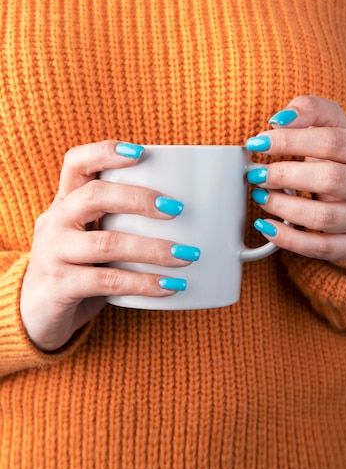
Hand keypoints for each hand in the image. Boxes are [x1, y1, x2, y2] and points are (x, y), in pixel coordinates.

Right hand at [20, 141, 198, 351]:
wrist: (35, 315)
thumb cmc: (77, 270)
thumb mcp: (90, 239)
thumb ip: (120, 223)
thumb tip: (187, 216)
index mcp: (65, 203)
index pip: (76, 163)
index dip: (106, 152)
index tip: (141, 152)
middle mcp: (54, 222)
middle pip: (93, 196)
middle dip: (139, 199)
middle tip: (177, 209)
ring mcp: (53, 254)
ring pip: (105, 243)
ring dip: (152, 249)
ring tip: (187, 255)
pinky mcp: (59, 287)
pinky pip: (107, 281)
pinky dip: (142, 283)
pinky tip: (168, 287)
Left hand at [246, 95, 345, 260]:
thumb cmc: (338, 157)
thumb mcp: (330, 125)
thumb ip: (308, 110)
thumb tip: (280, 120)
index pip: (332, 142)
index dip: (290, 142)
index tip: (258, 143)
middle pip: (330, 179)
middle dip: (284, 175)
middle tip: (256, 174)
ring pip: (324, 217)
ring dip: (284, 207)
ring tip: (260, 197)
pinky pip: (320, 248)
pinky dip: (288, 239)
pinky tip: (267, 225)